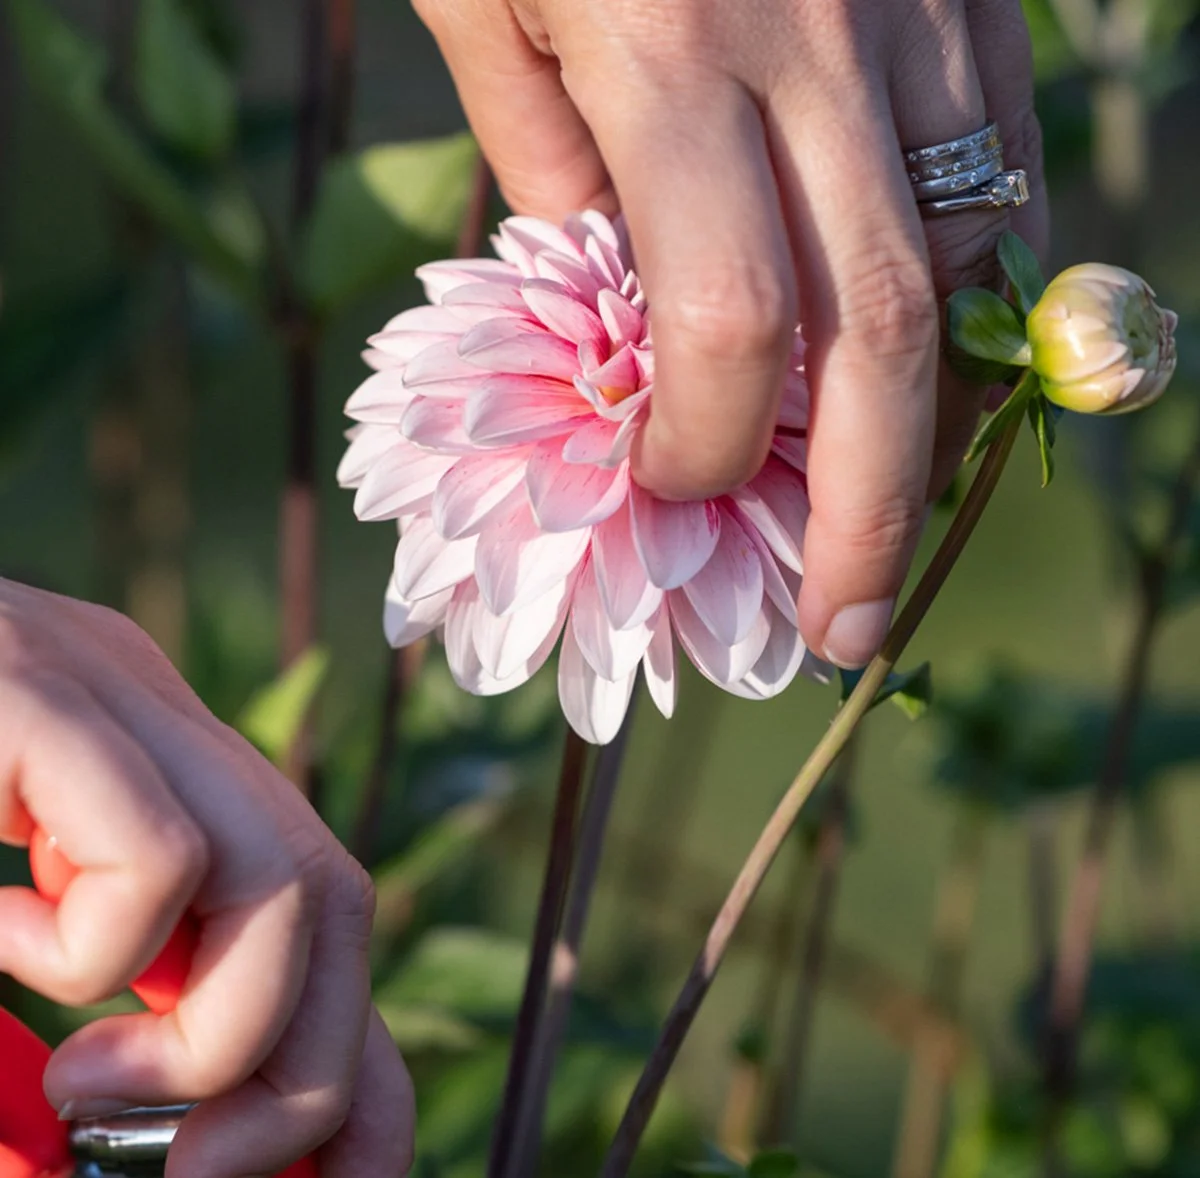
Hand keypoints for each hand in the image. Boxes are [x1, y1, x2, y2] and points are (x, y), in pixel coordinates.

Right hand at [0, 580, 413, 1177]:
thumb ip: (20, 1066)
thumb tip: (60, 1167)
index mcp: (157, 781)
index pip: (321, 920)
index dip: (352, 1064)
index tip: (339, 1175)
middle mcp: (162, 730)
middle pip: (335, 899)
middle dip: (310, 1070)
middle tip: (207, 1167)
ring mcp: (111, 696)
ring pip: (286, 876)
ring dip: (220, 1037)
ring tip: (91, 1086)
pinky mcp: (42, 690)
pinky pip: (158, 856)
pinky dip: (97, 948)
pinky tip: (2, 929)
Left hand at [413, 0, 1047, 666]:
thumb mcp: (482, 0)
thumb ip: (542, 154)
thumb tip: (607, 300)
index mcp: (666, 52)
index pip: (727, 322)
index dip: (709, 448)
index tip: (670, 494)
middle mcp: (815, 42)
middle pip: (879, 330)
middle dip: (871, 511)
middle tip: (848, 627)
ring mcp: (910, 13)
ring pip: (963, 259)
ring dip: (932, 411)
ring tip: (889, 502)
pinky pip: (1003, 165)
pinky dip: (973, 285)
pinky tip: (928, 353)